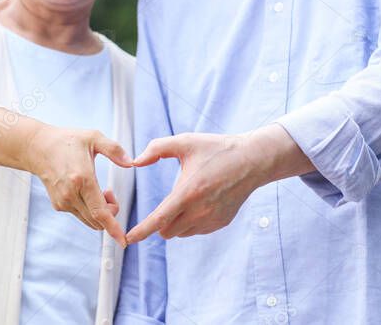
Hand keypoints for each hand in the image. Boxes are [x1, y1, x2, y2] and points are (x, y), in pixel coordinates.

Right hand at [26, 125, 131, 246]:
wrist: (38, 148)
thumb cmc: (68, 141)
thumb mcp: (93, 137)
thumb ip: (115, 150)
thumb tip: (131, 163)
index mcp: (82, 179)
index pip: (100, 212)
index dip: (113, 227)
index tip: (123, 241)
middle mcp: (71, 194)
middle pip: (98, 220)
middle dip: (111, 212)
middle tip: (109, 191)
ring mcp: (63, 202)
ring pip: (90, 221)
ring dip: (100, 212)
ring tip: (98, 190)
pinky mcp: (58, 205)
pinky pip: (81, 215)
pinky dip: (90, 210)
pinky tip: (86, 192)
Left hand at [124, 132, 263, 243]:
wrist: (252, 160)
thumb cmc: (217, 149)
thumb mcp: (186, 142)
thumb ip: (157, 148)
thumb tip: (136, 161)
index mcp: (188, 191)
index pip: (159, 219)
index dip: (142, 231)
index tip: (128, 238)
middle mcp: (200, 210)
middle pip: (167, 231)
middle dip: (160, 223)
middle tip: (165, 205)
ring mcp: (212, 219)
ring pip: (182, 233)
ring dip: (176, 223)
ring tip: (185, 200)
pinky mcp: (221, 222)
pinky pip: (197, 230)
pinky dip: (191, 222)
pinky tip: (199, 203)